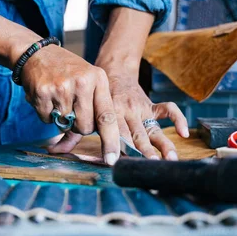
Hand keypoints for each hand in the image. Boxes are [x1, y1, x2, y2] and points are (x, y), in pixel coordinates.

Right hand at [20, 44, 120, 164]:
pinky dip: (45, 113)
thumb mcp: (87, 81)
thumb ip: (95, 109)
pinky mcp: (43, 92)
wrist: (37, 54)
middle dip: (78, 125)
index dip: (111, 141)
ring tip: (58, 99)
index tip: (112, 160)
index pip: (107, 117)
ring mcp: (61, 87)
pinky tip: (46, 97)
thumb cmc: (67, 71)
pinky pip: (46, 120)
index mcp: (98, 79)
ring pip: (65, 125)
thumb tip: (102, 145)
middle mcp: (82, 82)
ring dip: (60, 118)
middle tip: (72, 108)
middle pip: (85, 127)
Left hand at [48, 72, 188, 160]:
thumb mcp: (81, 111)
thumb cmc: (92, 96)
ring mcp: (140, 108)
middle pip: (136, 134)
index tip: (116, 162)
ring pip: (153, 128)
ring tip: (170, 159)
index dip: (114, 147)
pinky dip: (177, 119)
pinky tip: (185, 134)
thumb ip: (69, 134)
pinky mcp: (150, 105)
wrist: (111, 70)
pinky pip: (167, 109)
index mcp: (107, 113)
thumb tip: (51, 151)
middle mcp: (125, 111)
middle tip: (151, 165)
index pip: (111, 132)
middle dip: (144, 150)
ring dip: (163, 144)